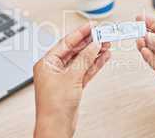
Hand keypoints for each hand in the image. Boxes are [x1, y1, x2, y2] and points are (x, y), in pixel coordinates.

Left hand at [33, 23, 110, 137]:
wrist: (57, 127)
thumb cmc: (54, 105)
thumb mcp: (71, 77)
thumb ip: (84, 59)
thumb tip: (94, 44)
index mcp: (47, 62)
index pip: (66, 43)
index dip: (80, 33)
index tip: (92, 26)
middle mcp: (55, 68)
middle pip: (76, 50)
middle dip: (90, 43)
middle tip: (103, 35)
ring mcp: (65, 76)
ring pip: (83, 60)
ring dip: (95, 53)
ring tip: (107, 44)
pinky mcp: (74, 84)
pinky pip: (86, 70)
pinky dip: (95, 64)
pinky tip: (104, 57)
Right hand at [136, 15, 154, 105]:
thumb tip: (152, 37)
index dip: (150, 23)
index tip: (140, 19)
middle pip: (154, 39)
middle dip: (144, 33)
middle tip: (135, 30)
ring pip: (151, 50)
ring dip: (144, 45)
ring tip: (140, 40)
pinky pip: (153, 63)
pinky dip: (147, 57)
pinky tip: (145, 51)